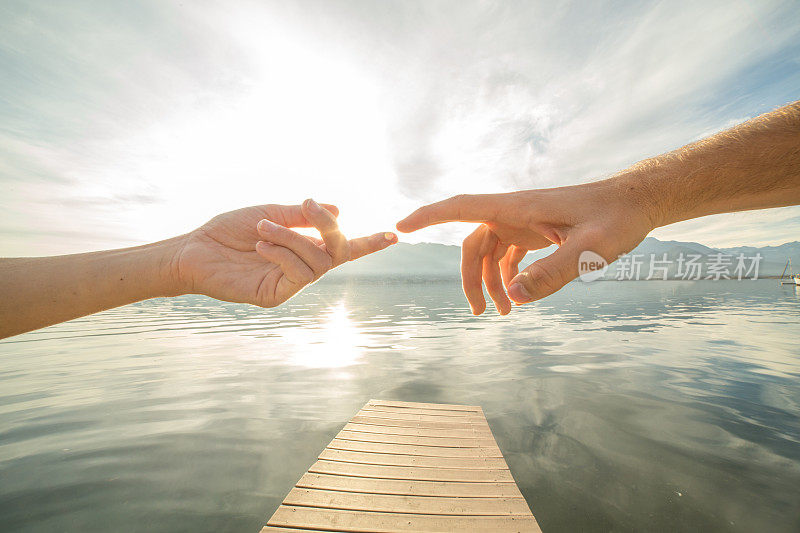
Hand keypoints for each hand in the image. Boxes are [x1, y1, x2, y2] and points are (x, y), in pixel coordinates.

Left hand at [174, 199, 396, 306]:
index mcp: (304, 246)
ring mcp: (290, 283)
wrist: (194, 250)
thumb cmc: (229, 230)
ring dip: (292, 237)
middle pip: (337, 251)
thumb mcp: (269, 212)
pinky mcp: (276, 296)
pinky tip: (261, 244)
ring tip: (263, 227)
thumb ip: (302, 215)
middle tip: (308, 206)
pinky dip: (283, 252)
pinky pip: (298, 274)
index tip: (395, 234)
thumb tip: (340, 209)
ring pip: (317, 262)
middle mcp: (302, 266)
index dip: (369, 243)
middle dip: (327, 226)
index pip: (342, 246)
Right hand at [396, 176, 655, 313]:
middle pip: (474, 244)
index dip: (428, 216)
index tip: (401, 226)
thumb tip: (514, 297)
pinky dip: (510, 276)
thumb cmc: (616, 218)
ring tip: (505, 313)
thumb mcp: (589, 249)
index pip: (460, 208)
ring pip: (491, 253)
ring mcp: (525, 222)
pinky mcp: (538, 231)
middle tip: (480, 313)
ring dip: (492, 282)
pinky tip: (521, 297)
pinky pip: (511, 255)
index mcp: (517, 208)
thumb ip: (553, 273)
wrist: (638, 202)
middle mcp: (514, 213)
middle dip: (470, 278)